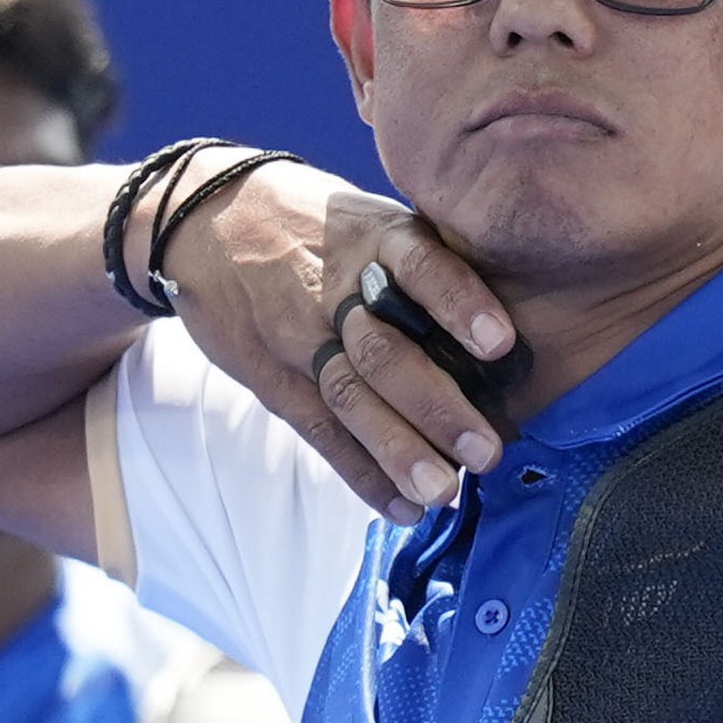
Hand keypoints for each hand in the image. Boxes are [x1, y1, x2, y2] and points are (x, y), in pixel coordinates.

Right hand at [166, 164, 523, 522]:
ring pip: (349, 398)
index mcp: (373, 238)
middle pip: (383, 351)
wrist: (203, 222)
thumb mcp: (373, 216)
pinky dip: (360, 472)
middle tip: (485, 452)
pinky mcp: (274, 376)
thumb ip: (430, 260)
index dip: (461, 303)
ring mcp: (298, 336)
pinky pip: (318, 429)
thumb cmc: (320, 224)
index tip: (501, 343)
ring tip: (444, 493)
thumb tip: (519, 310)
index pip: (420, 266)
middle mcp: (334, 289)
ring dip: (398, 451)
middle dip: (435, 406)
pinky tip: (400, 506)